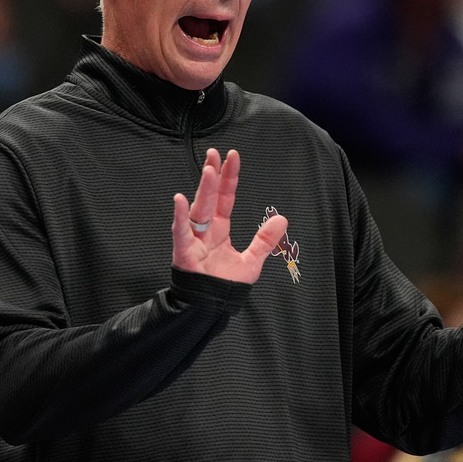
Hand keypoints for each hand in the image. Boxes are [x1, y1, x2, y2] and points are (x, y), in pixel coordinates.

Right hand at [172, 148, 287, 283]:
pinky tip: (180, 199)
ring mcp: (193, 240)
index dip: (229, 177)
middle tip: (215, 154)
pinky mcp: (183, 253)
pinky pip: (180, 232)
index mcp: (219, 229)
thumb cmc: (225, 285)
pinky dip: (180, 217)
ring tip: (209, 171)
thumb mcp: (252, 261)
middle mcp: (205, 230)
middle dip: (212, 176)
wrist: (210, 308)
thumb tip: (282, 218)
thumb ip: (265, 240)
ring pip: (198, 210)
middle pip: (209, 197)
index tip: (232, 157)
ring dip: (203, 190)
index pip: (225, 197)